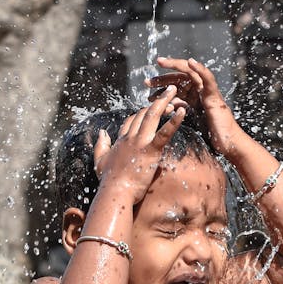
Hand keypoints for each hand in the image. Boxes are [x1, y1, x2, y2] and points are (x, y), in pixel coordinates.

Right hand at [93, 85, 184, 204]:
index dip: (141, 112)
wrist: (115, 192)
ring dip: (164, 102)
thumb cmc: (108, 181)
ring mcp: (140, 143)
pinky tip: (182, 111)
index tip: (150, 107)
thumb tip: (102, 132)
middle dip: (157, 102)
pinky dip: (174, 121)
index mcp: (121, 141)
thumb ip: (101, 145)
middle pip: (143, 114)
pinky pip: (164, 133)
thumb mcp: (100, 161)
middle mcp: (130, 138)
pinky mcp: (150, 151)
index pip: (131, 120)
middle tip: (169, 92)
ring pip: (152, 116)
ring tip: (175, 91)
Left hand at [146, 57, 236, 155]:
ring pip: (191, 73)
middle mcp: (200, 93)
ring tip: (161, 62)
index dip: (161, 87)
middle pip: (179, 79)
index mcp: (193, 100)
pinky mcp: (215, 96)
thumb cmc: (211, 138)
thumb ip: (179, 114)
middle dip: (162, 78)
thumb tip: (164, 110)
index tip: (147, 89)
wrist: (227, 145)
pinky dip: (200, 69)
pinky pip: (208, 79)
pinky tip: (191, 62)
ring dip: (175, 66)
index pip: (175, 88)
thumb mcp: (189, 123)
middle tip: (147, 82)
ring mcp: (207, 93)